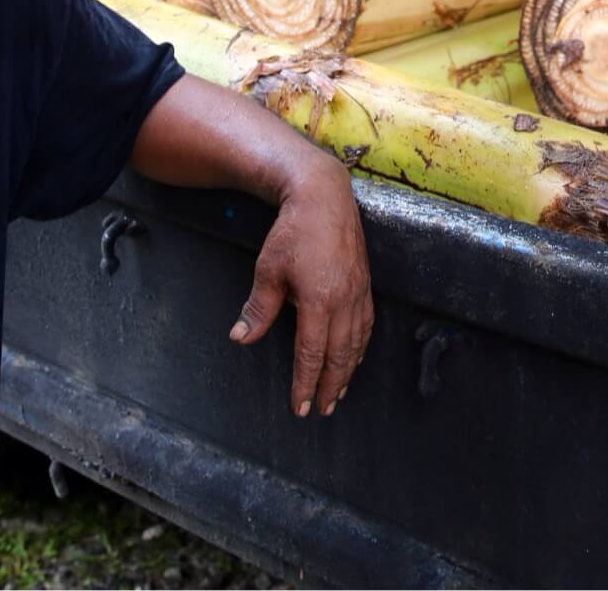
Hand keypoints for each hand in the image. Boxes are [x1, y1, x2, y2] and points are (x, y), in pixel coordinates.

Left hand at [228, 157, 373, 417]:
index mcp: (319, 301)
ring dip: (348, 371)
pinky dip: (360, 347)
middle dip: (330, 386)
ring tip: (339, 393)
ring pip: (356, 343)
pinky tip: (355, 356)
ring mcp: (359, 292)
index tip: (301, 407)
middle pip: (339, 355)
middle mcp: (344, 301)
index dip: (306, 383)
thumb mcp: (268, 270)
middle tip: (322, 410)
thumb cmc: (292, 231)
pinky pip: (366, 325)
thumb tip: (240, 338)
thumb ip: (258, 308)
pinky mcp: (365, 283)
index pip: (312, 354)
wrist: (324, 197)